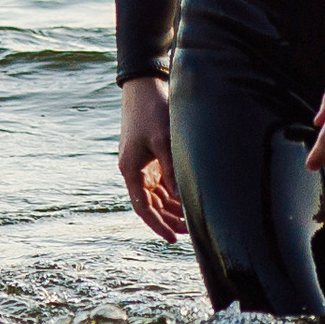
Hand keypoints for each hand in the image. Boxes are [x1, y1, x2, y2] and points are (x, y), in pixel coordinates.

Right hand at [119, 75, 185, 240]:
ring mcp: (144, 164)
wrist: (145, 85)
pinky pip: (163, 183)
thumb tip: (184, 198)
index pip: (142, 207)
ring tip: (193, 220)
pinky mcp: (152, 156)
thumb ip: (172, 169)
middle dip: (169, 219)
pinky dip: (174, 193)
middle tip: (191, 231)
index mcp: (131, 170)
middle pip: (151, 204)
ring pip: (158, 195)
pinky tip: (189, 200)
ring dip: (173, 208)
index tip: (173, 238)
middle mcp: (135, 170)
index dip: (157, 225)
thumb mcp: (163, 140)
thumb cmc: (151, 110)